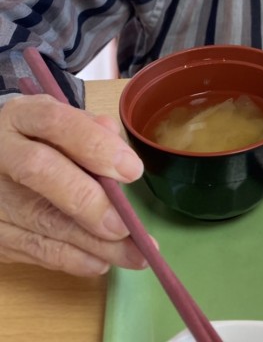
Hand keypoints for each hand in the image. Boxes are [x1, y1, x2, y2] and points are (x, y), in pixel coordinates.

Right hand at [0, 94, 147, 275]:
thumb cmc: (37, 139)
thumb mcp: (60, 121)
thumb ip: (91, 130)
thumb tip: (118, 150)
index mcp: (21, 116)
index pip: (56, 124)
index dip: (95, 146)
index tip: (132, 170)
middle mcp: (0, 152)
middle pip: (40, 173)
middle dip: (89, 201)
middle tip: (126, 225)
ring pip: (39, 220)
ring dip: (91, 243)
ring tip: (133, 255)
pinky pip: (31, 248)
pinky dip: (70, 259)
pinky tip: (100, 262)